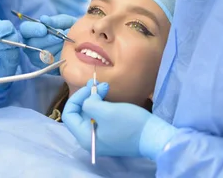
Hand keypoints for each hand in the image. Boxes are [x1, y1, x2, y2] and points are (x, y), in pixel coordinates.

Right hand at [19, 14, 76, 71]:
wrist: (82, 43)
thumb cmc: (70, 30)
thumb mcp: (65, 22)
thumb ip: (55, 20)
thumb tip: (44, 19)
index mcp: (33, 30)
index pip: (25, 29)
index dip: (33, 29)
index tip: (44, 29)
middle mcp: (31, 44)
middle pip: (32, 43)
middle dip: (47, 39)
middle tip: (60, 36)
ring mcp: (37, 57)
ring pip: (41, 53)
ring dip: (55, 46)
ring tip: (67, 42)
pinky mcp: (45, 67)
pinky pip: (49, 63)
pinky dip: (59, 56)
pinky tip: (66, 51)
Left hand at [62, 81, 176, 159]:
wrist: (153, 136)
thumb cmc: (129, 124)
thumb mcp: (106, 111)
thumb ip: (90, 104)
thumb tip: (88, 100)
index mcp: (84, 136)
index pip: (69, 114)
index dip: (77, 98)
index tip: (90, 88)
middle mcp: (89, 138)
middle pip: (79, 113)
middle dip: (87, 96)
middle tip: (99, 84)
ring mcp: (100, 136)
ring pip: (89, 112)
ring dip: (95, 98)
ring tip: (105, 87)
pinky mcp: (110, 132)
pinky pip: (99, 116)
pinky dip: (102, 104)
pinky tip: (108, 96)